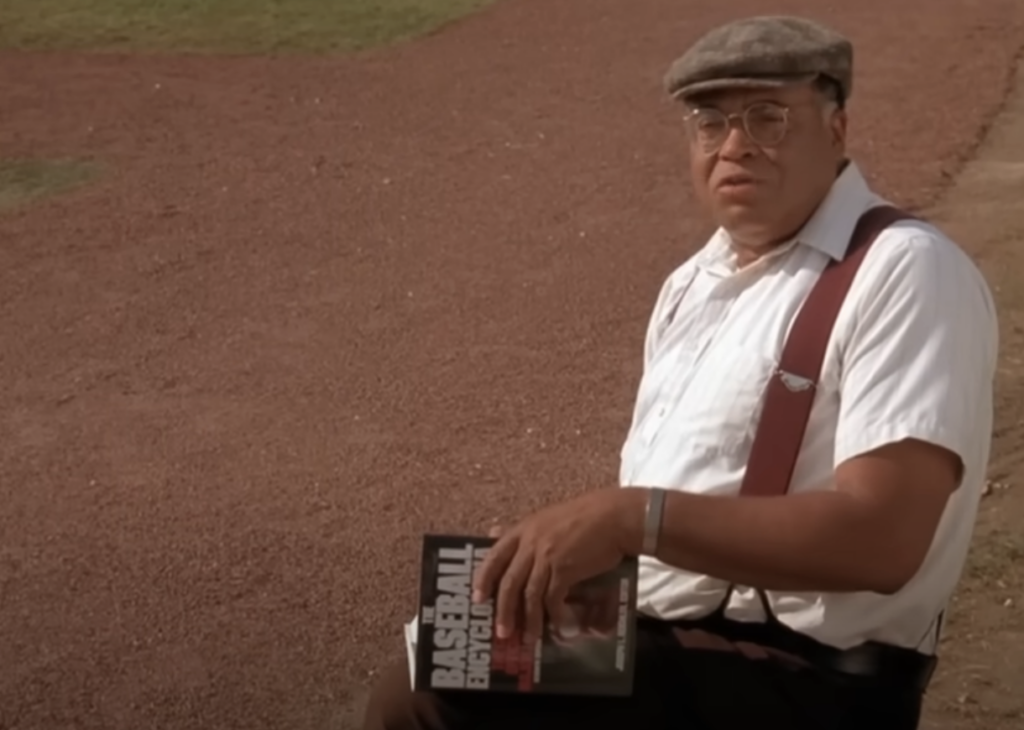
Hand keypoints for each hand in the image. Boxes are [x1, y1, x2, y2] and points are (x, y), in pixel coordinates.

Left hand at [471, 487, 640, 643]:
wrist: (614, 516)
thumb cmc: (584, 517)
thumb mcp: (547, 519)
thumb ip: (523, 532)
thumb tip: (494, 533)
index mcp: (523, 529)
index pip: (494, 556)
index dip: (483, 580)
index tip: (477, 599)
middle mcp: (530, 542)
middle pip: (509, 582)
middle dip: (503, 610)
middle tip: (501, 632)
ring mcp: (546, 555)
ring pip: (529, 594)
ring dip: (527, 620)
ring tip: (528, 638)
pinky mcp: (565, 568)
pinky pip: (552, 597)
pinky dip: (553, 614)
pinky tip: (557, 625)